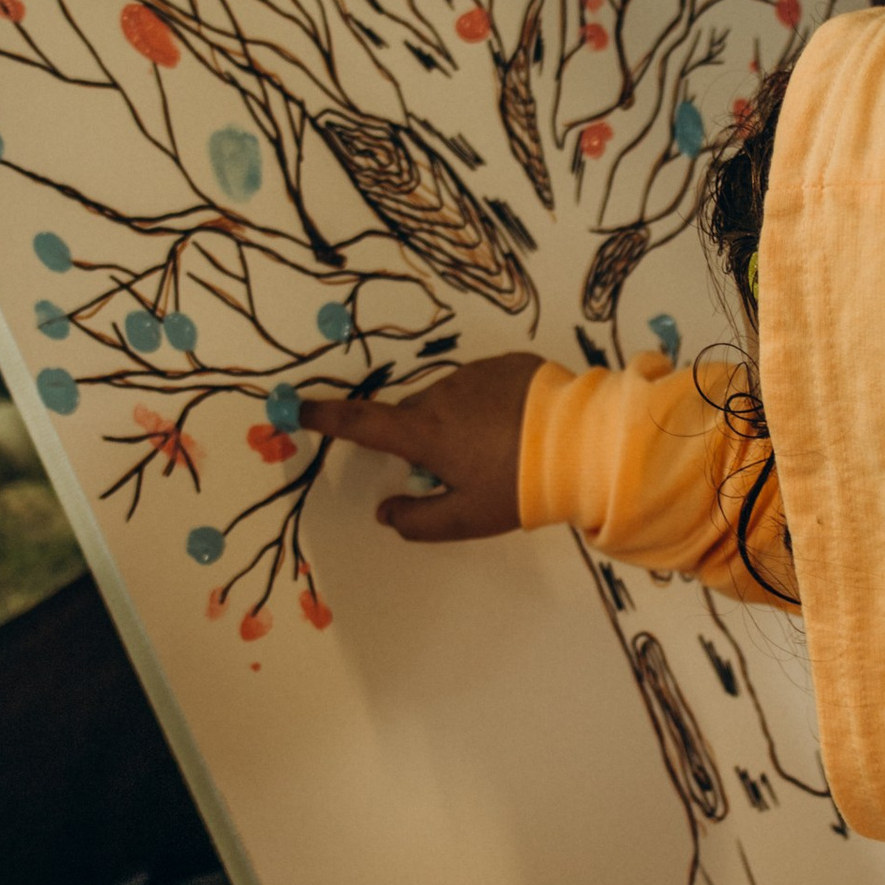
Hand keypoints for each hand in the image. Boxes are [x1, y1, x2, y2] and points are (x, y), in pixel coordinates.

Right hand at [299, 353, 547, 542]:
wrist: (585, 443)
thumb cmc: (520, 487)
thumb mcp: (467, 518)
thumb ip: (418, 520)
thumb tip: (385, 512)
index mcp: (426, 432)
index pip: (362, 424)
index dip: (327, 417)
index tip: (299, 408)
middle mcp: (443, 395)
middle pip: (415, 419)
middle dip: (426, 442)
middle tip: (465, 472)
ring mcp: (477, 374)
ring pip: (452, 401)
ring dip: (463, 423)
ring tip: (505, 451)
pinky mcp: (509, 364)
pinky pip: (486, 385)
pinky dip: (493, 406)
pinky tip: (522, 427)